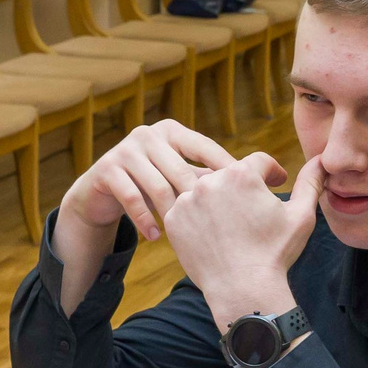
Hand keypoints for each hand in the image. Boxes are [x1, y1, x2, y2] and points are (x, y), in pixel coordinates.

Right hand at [56, 121, 239, 244]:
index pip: (204, 148)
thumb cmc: (151, 185)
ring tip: (184, 234)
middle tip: (216, 225)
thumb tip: (266, 179)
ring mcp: (125, 150)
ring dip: (172, 213)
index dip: (226, 168)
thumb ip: (209, 178)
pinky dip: (145, 219)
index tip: (250, 191)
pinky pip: (131, 197)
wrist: (101, 193)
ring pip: (157, 186)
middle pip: (181, 170)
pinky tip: (155, 236)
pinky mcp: (106, 170)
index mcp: (172, 131)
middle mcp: (148, 135)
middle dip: (198, 200)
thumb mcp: (178, 178)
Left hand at [162, 156, 322, 333]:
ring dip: (219, 200)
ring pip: (206, 190)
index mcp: (242, 174)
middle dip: (244, 188)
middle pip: (230, 174)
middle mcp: (210, 181)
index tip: (276, 184)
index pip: (259, 162)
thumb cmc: (275, 253)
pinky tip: (214, 234)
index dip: (272, 173)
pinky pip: (187, 210)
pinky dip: (199, 218)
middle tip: (253, 210)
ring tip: (232, 223)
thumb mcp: (301, 215)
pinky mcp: (174, 219)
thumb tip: (321, 160)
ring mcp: (187, 200)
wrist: (242, 289)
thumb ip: (311, 182)